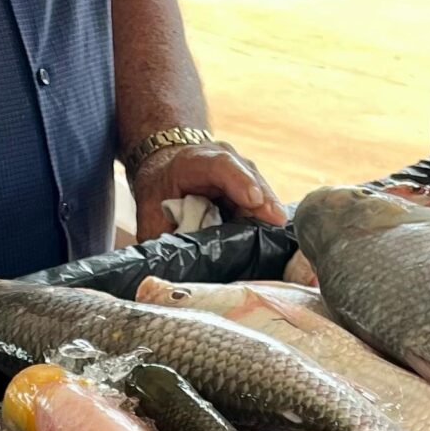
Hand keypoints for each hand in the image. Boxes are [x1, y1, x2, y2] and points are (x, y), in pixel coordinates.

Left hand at [130, 140, 285, 238]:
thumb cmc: (159, 191)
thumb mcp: (150, 212)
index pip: (219, 165)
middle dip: (263, 200)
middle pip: (247, 176)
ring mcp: (238, 170)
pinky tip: (274, 235)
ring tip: (280, 232)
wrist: (166, 170)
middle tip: (277, 222)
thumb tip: (168, 271)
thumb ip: (159, 236)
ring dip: (269, 211)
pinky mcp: (248, 186)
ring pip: (259, 188)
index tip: (253, 201)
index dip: (238, 181)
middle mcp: (221, 159)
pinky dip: (266, 218)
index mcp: (192, 162)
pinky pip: (260, 201)